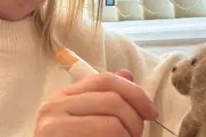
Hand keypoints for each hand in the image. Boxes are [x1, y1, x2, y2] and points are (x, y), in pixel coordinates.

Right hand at [33, 70, 157, 136]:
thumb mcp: (85, 118)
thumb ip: (104, 98)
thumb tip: (127, 75)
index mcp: (64, 95)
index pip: (105, 80)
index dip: (134, 92)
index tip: (151, 112)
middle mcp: (55, 107)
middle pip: (112, 101)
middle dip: (135, 120)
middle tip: (137, 136)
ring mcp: (54, 128)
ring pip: (112, 126)